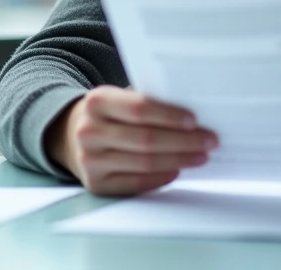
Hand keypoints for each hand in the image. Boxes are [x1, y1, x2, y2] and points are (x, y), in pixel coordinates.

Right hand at [45, 86, 218, 195]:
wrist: (71, 135)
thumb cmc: (109, 113)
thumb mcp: (119, 97)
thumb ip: (146, 100)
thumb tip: (191, 112)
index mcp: (97, 101)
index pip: (139, 108)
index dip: (169, 115)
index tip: (195, 120)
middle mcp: (89, 132)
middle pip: (146, 139)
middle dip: (183, 141)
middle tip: (209, 140)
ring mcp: (90, 161)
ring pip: (144, 163)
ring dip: (179, 160)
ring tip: (200, 155)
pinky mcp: (96, 184)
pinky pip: (136, 183)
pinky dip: (161, 177)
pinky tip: (177, 170)